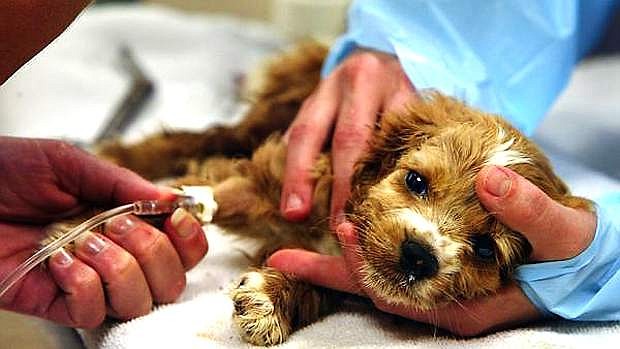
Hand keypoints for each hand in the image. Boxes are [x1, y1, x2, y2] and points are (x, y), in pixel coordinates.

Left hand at [0, 137, 207, 326]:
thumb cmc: (3, 171)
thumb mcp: (67, 162)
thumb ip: (121, 182)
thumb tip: (173, 197)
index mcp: (125, 220)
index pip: (181, 245)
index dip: (189, 237)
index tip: (175, 218)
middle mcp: (115, 255)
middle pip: (171, 280)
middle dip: (154, 251)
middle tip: (118, 224)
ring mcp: (89, 282)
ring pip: (139, 302)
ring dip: (119, 268)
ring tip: (84, 242)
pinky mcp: (56, 304)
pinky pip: (92, 313)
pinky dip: (83, 285)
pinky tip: (58, 261)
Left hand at [268, 166, 596, 335]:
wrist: (575, 254)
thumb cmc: (570, 248)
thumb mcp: (560, 229)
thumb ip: (530, 210)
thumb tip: (494, 182)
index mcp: (464, 304)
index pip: (400, 292)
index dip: (367, 266)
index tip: (343, 233)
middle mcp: (441, 302)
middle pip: (376, 290)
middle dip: (333, 273)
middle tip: (287, 257)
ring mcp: (435, 290)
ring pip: (377, 280)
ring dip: (339, 264)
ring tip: (295, 252)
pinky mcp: (434, 272)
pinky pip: (389, 266)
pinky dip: (364, 254)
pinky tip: (342, 235)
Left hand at [280, 49, 416, 225]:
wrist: (391, 58)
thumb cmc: (350, 98)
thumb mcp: (323, 109)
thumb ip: (307, 145)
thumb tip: (294, 202)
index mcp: (326, 89)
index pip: (306, 134)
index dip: (298, 175)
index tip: (294, 213)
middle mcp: (361, 82)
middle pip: (350, 139)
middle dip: (343, 187)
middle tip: (340, 226)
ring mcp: (398, 88)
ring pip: (388, 141)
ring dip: (380, 183)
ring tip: (374, 218)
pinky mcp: (427, 102)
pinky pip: (417, 141)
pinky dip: (408, 172)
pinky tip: (404, 197)